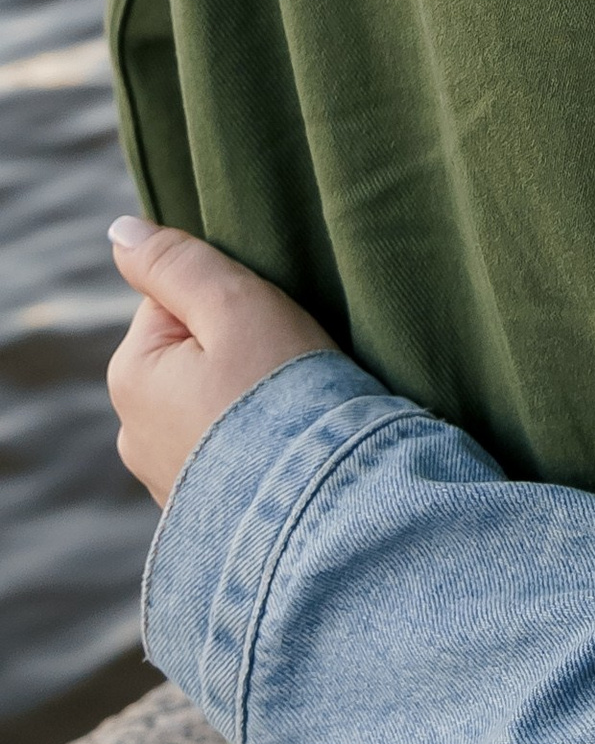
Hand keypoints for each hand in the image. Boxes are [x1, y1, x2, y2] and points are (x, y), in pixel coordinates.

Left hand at [106, 217, 332, 508]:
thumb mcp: (236, 306)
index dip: (232, 300)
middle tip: (288, 365)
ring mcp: (166, 477)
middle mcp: (134, 432)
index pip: (176, 301)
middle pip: (192, 354)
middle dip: (238, 351)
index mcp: (132, 375)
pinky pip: (227, 452)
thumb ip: (178, 263)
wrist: (323, 508)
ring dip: (247, 399)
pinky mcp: (202, 511)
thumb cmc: (283, 395)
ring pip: (211, 404)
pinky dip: (254, 443)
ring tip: (293, 411)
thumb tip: (121, 231)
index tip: (270, 324)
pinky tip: (286, 449)